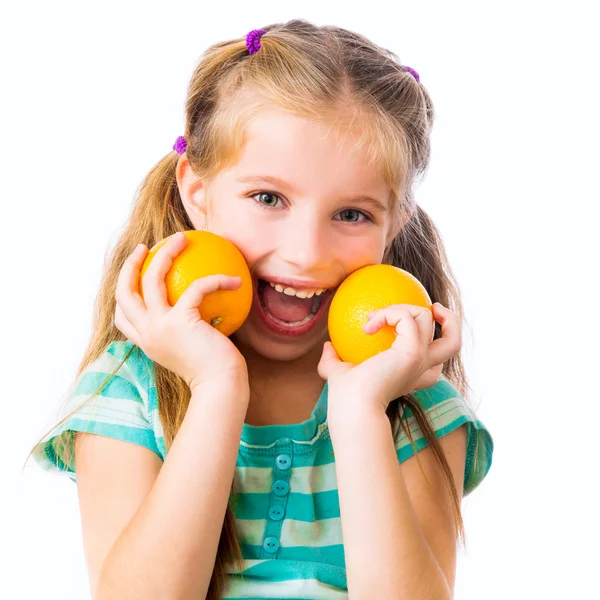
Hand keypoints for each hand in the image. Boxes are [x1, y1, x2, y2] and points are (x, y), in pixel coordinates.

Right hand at [114, 231, 248, 393]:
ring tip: (181, 238)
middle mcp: (147, 334)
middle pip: (124, 292)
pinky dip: (216, 280)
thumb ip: (187, 333)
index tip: (135, 275)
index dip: (124, 293)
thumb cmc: (214, 371)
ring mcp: (159, 327)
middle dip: (130, 265)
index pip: (122, 317)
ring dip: (165, 254)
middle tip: (147, 248)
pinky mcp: (180, 322)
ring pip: (150, 280)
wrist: (220, 386)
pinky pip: (196, 288)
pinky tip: (234, 279)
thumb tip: (204, 312)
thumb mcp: (193, 351)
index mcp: (147, 343)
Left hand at [318, 303, 460, 415]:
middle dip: (448, 319)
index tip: (401, 328)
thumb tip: (328, 346)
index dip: (427, 341)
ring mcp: (421, 358)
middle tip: (428, 307)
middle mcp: (422, 368)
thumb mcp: (339, 374)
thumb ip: (333, 361)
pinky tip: (367, 326)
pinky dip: (387, 313)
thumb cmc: (346, 398)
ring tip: (379, 314)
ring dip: (400, 308)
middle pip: (453, 342)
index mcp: (412, 375)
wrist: (354, 409)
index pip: (434, 361)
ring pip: (428, 320)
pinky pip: (406, 317)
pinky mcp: (414, 351)